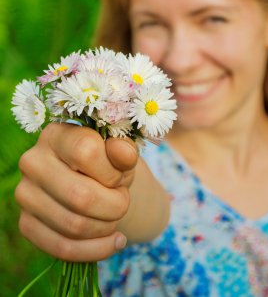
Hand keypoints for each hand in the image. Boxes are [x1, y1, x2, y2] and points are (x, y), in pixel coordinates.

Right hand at [15, 122, 137, 261]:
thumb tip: (124, 153)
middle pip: (80, 196)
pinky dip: (97, 250)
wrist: (91, 184)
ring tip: (115, 217)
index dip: (112, 172)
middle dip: (115, 206)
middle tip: (122, 202)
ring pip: (74, 225)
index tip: (120, 177)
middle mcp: (33, 161)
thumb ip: (124, 151)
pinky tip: (114, 241)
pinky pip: (63, 248)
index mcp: (56, 135)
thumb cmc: (107, 164)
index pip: (86, 152)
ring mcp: (25, 194)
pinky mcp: (26, 223)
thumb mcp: (121, 154)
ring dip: (107, 227)